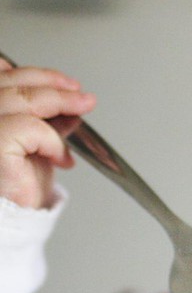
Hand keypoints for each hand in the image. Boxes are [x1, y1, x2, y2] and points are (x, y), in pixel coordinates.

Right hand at [0, 58, 95, 207]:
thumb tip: (70, 104)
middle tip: (83, 96)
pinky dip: (51, 138)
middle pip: (11, 83)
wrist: (14, 218)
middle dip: (53, 85)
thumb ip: (47, 121)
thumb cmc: (18, 186)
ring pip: (21, 99)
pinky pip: (28, 128)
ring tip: (83, 108)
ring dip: (59, 102)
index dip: (35, 74)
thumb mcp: (38, 143)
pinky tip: (60, 157)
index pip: (1, 76)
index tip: (67, 83)